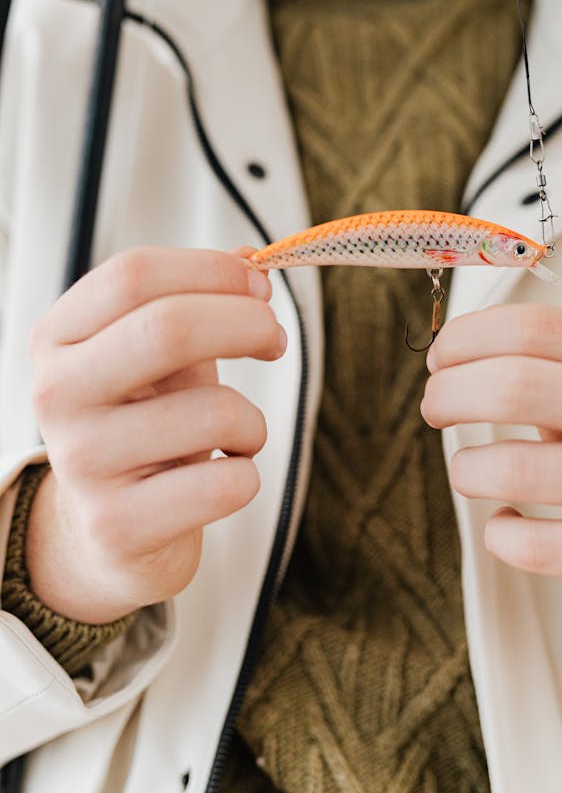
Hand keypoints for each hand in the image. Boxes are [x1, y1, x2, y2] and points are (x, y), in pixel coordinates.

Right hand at [27, 248, 285, 624]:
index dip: (212, 271)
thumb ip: (197, 303)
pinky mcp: (117, 527)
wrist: (108, 533)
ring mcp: (82, 464)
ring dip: (253, 421)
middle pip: (170, 329)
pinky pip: (227, 484)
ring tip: (239, 435)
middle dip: (247, 324)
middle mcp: (56, 396)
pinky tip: (220, 480)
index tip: (259, 285)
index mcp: (58, 339)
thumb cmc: (143, 427)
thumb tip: (249, 259)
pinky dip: (248, 475)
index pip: (134, 275)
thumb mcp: (159, 358)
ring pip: (215, 413)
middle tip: (274, 339)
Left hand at [421, 304, 561, 640]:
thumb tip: (450, 352)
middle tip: (436, 407)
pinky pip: (535, 546)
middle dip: (451, 394)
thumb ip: (544, 360)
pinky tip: (507, 524)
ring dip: (466, 469)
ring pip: (515, 468)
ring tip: (469, 471)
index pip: (538, 327)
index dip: (469, 337)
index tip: (443, 356)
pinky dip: (499, 534)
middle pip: (518, 385)